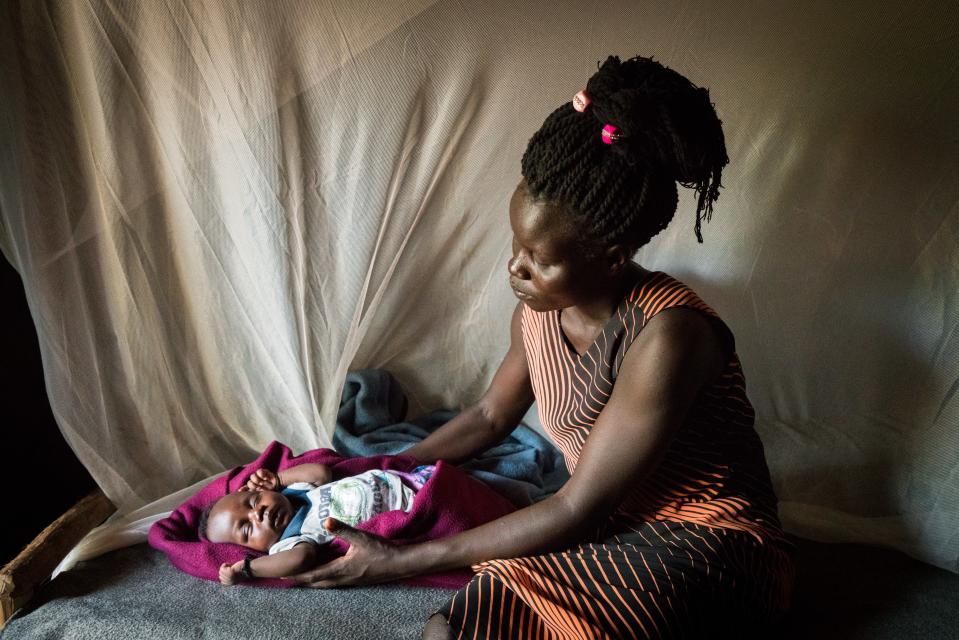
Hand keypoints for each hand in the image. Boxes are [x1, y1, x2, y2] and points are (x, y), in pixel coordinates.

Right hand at [219, 560, 244, 584]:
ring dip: (224, 567)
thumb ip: (229, 576)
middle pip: (220, 576)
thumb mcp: (235, 575)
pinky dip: (224, 565)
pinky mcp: (230, 572)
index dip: (224, 575)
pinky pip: (221, 569)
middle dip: (224, 571)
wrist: (249, 568)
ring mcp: (229, 577)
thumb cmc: (243, 569)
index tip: (228, 570)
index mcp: (231, 583)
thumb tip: (221, 573)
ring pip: (220, 572)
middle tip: (229, 567)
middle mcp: (230, 582)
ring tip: (229, 565)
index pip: (222, 581)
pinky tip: (228, 564)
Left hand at [241, 468, 279, 491]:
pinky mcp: (263, 472)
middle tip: (258, 487)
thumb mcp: (263, 495)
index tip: (240, 490)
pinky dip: (261, 474)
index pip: (246, 488)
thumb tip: (245, 494)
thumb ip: (255, 494)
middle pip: (249, 482)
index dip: (243, 489)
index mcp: (254, 489)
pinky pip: (258, 471)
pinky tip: (264, 477)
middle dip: (252, 485)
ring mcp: (259, 477)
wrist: (280, 485)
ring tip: (262, 483)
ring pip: (252, 476)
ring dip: (257, 480)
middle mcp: (256, 483)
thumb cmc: (272, 492)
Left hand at [287, 519, 406, 587]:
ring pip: (326, 585)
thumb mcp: (361, 537)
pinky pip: (335, 583)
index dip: (298, 575)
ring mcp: (350, 582)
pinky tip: (326, 575)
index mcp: (341, 569)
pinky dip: (324, 580)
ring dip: (313, 581)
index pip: (314, 574)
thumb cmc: (381, 550)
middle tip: (288, 577)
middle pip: (317, 583)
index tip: (284, 574)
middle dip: (302, 580)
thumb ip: (343, 529)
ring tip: (302, 577)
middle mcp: (343, 579)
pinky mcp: (356, 580)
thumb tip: (326, 521)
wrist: (399, 564)